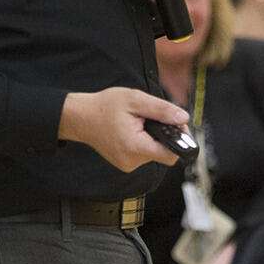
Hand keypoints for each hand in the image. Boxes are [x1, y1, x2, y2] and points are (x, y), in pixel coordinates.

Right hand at [58, 87, 188, 171]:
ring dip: (153, 137)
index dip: (179, 139)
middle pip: (164, 153)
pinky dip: (144, 141)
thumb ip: (161, 110)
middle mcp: (131, 160)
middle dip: (164, 134)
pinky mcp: (125, 163)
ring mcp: (127, 164)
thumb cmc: (104, 107)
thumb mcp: (135, 99)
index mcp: (134, 146)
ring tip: (140, 122)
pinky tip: (134, 129)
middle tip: (155, 118)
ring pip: (154, 153)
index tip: (177, 125)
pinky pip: (144, 153)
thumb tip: (182, 118)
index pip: (170, 155)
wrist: (80, 117)